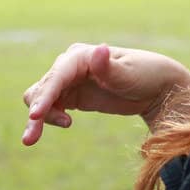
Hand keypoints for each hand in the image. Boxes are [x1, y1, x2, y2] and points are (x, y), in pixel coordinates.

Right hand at [22, 43, 189, 145]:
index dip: (44, 96)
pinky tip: (66, 124)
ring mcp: (69, 81)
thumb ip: (110, 67)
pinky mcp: (72, 96)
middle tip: (31, 139)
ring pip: (41, 99)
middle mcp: (69, 66)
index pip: (56, 76)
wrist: (157, 88)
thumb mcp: (130, 73)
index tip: (36, 115)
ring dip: (37, 118)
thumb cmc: (147, 75)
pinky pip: (51, 107)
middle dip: (36, 112)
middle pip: (42, 89)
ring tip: (33, 140)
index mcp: (81, 56)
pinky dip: (49, 118)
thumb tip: (99, 50)